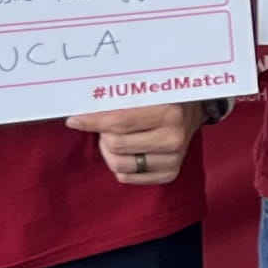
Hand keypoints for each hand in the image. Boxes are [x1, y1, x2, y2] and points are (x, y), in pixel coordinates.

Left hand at [67, 99, 207, 188]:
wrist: (193, 110)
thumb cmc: (163, 96)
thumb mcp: (146, 89)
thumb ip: (118, 98)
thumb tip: (82, 111)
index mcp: (169, 113)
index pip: (119, 122)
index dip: (92, 121)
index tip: (75, 120)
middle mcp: (174, 138)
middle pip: (115, 145)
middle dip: (104, 134)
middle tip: (107, 125)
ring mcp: (174, 159)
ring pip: (119, 165)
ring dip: (110, 151)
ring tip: (117, 138)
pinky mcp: (170, 174)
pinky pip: (128, 178)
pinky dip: (121, 166)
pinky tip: (128, 152)